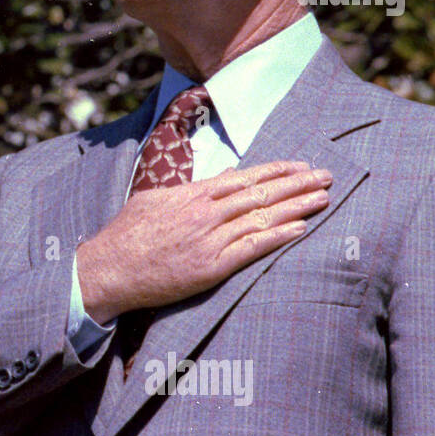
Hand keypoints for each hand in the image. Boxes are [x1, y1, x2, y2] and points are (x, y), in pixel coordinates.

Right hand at [76, 160, 332, 324]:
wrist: (109, 269)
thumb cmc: (126, 236)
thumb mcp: (152, 201)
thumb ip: (187, 191)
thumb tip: (218, 177)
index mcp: (190, 195)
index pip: (243, 178)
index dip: (275, 171)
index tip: (299, 165)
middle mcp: (204, 213)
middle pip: (259, 194)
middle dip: (296, 184)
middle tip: (325, 176)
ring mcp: (208, 240)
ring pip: (261, 218)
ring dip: (296, 207)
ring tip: (323, 198)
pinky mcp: (210, 267)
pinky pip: (251, 249)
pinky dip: (277, 237)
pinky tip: (300, 229)